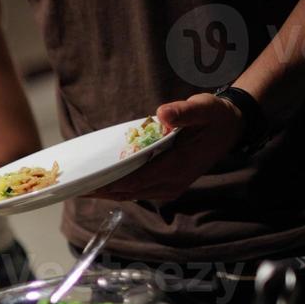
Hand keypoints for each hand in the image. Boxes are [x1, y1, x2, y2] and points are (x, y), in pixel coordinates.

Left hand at [91, 93, 244, 201]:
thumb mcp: (202, 108)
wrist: (231, 127)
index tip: (86, 183)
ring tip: (81, 187)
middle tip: (73, 187)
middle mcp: (172, 182)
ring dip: (108, 192)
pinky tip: (102, 184)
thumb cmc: (214, 116)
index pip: (134, 181)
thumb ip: (183, 112)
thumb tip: (163, 114)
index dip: (109, 184)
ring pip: (131, 195)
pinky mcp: (168, 185)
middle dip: (101, 190)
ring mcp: (171, 187)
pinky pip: (138, 191)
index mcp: (176, 166)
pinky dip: (119, 189)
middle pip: (128, 192)